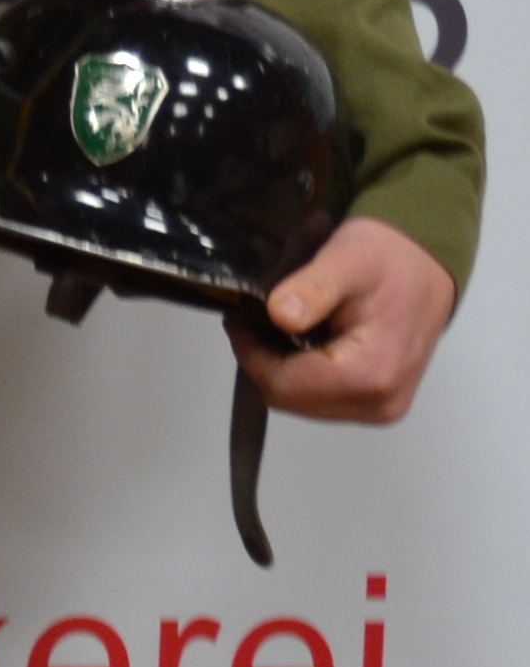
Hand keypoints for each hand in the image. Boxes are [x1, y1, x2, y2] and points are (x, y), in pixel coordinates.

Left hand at [240, 217, 459, 423]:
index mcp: (371, 374)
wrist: (427, 265)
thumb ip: (313, 289)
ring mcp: (382, 408)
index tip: (239, 320)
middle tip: (252, 321)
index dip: (250, 354)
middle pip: (290, 399)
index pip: (283, 385)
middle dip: (263, 362)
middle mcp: (380, 403)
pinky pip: (323, 399)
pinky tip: (300, 342)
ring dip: (281, 369)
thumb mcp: (347, 258)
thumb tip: (280, 315)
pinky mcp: (381, 403)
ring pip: (303, 403)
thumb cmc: (389, 258)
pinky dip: (302, 374)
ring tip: (275, 328)